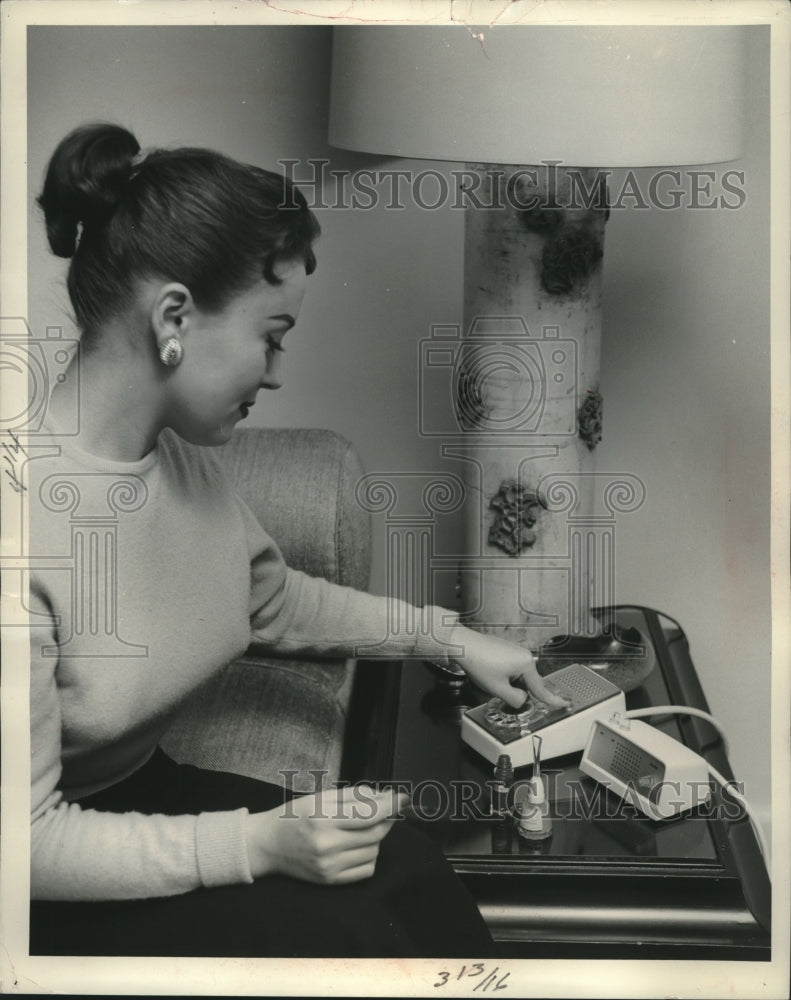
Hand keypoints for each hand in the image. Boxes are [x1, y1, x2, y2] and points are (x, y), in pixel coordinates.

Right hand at [245, 785, 406, 884]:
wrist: (267, 845)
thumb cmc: (294, 815)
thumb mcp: (321, 797)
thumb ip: (355, 796)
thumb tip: (386, 796)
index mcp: (323, 819)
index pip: (369, 814)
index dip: (391, 804)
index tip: (402, 797)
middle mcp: (327, 845)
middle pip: (376, 833)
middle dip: (385, 819)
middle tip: (382, 809)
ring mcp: (329, 866)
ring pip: (374, 851)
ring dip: (375, 837)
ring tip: (359, 828)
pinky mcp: (331, 881)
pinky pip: (366, 869)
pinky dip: (369, 856)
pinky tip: (356, 846)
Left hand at [448, 624, 571, 709]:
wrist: (463, 645)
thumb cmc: (478, 662)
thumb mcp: (498, 689)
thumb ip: (516, 699)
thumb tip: (523, 700)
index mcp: (526, 663)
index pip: (540, 688)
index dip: (552, 699)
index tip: (563, 703)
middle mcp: (524, 655)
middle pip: (528, 682)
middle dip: (516, 690)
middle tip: (500, 688)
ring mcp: (516, 650)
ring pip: (518, 676)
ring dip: (508, 682)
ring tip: (490, 677)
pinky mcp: (507, 650)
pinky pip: (511, 668)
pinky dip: (504, 674)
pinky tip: (490, 672)